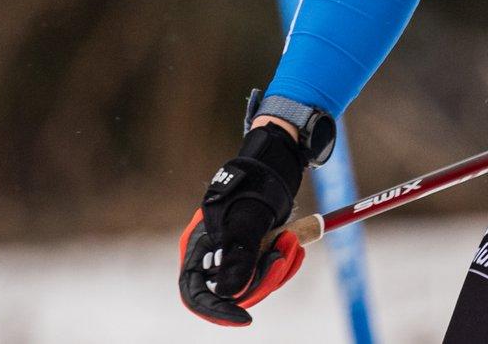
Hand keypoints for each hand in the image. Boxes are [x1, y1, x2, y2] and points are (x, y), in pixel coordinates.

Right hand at [176, 123, 307, 325]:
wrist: (269, 170)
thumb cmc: (250, 188)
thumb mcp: (244, 219)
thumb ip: (237, 255)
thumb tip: (228, 292)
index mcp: (197, 247)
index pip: (195, 293)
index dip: (215, 310)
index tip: (244, 318)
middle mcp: (212, 258)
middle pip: (232, 292)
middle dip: (263, 279)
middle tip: (284, 255)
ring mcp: (232, 258)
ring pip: (254, 285)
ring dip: (278, 268)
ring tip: (291, 240)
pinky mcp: (252, 257)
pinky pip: (267, 274)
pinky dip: (284, 262)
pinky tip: (292, 241)